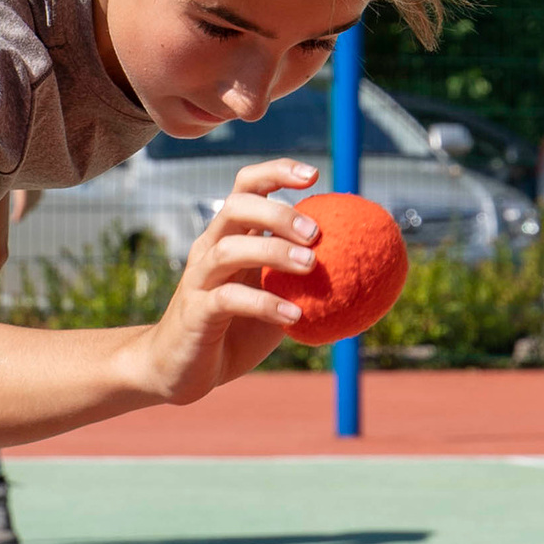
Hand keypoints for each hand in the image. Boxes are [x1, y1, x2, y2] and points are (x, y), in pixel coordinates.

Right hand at [136, 160, 319, 403]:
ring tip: (311, 265)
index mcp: (229, 236)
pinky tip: (296, 315)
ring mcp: (200, 278)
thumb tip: (363, 271)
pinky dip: (265, 303)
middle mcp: (210, 249)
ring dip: (273, 251)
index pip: (246, 187)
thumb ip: (304, 283)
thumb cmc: (233, 331)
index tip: (313, 175)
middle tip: (316, 233)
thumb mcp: (276, 300)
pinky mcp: (196, 312)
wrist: (179, 370)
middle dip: (278, 212)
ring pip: (230, 248)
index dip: (276, 173)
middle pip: (236, 206)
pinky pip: (229, 299)